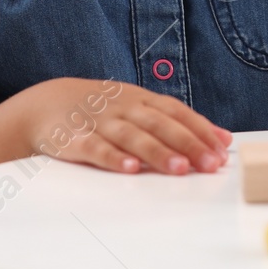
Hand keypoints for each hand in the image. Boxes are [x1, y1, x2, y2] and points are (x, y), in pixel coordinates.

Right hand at [17, 77, 231, 174]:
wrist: (45, 104)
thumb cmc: (103, 110)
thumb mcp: (138, 108)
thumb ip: (175, 123)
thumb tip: (220, 139)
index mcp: (141, 99)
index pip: (176, 111)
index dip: (200, 129)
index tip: (222, 150)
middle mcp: (124, 108)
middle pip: (160, 124)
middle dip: (188, 144)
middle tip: (210, 164)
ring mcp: (100, 122)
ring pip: (132, 136)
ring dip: (157, 152)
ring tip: (179, 169)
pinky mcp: (75, 139)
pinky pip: (96, 149)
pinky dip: (113, 158)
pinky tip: (130, 168)